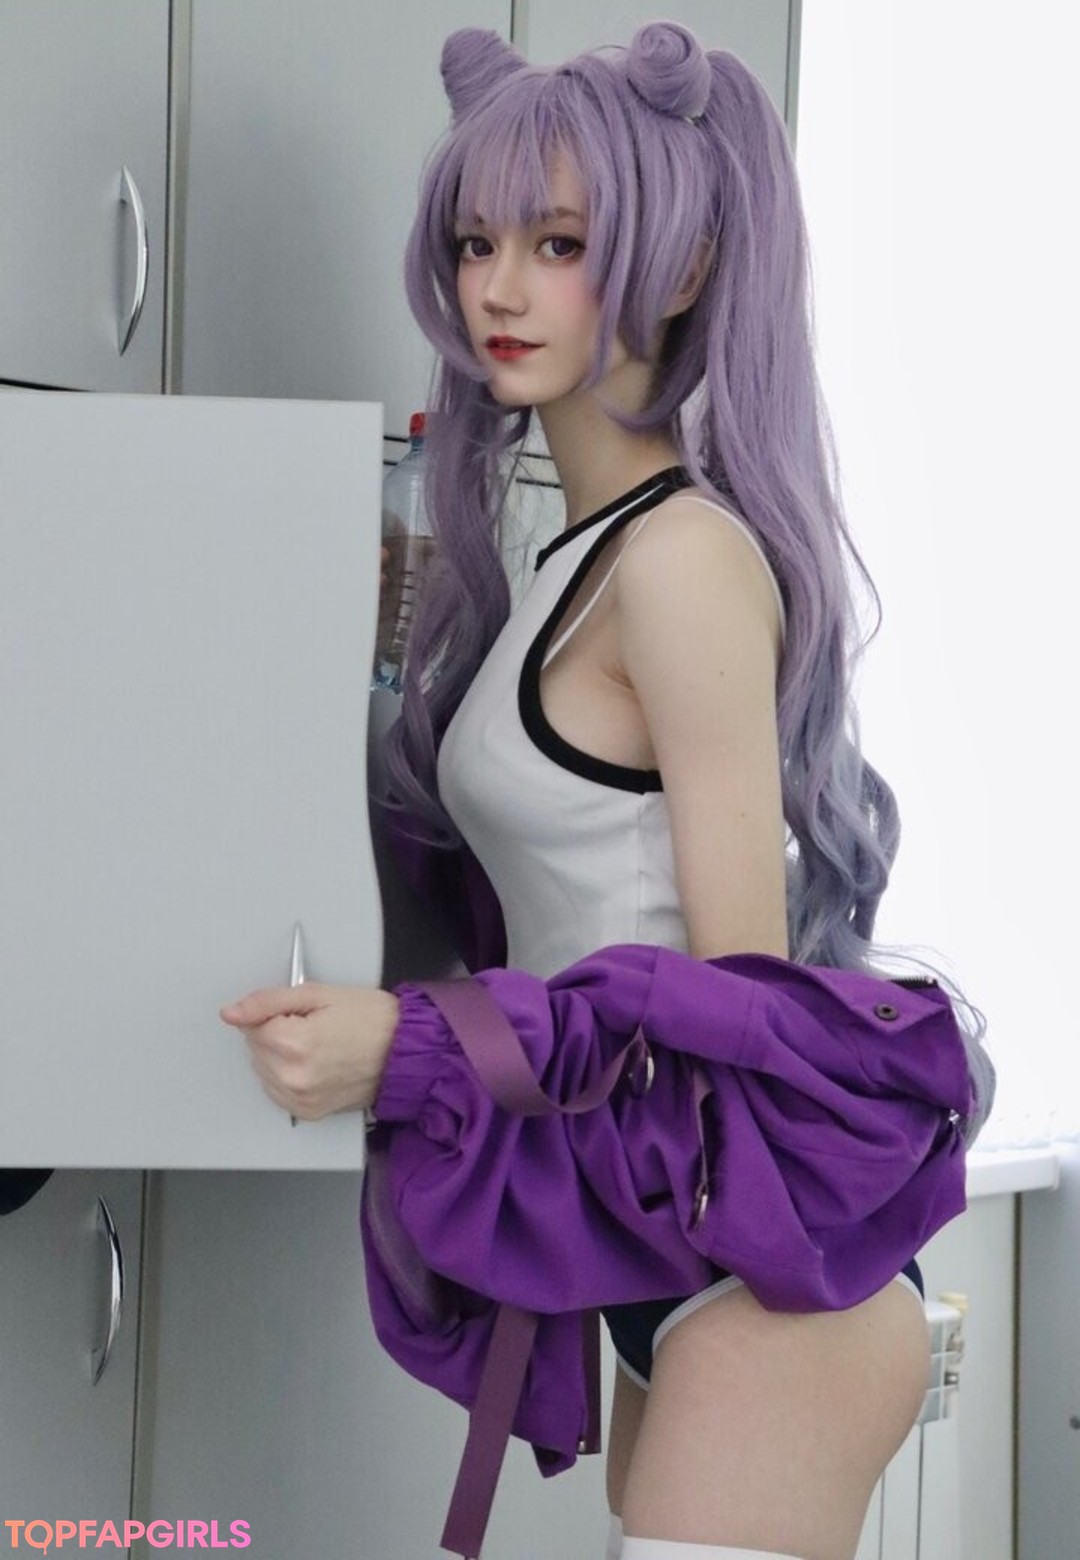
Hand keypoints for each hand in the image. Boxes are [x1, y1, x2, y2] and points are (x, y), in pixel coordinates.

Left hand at [219, 983, 398, 1120]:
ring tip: (318, 1046)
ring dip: (280, 1056)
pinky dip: (289, 1076)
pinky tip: (315, 1064)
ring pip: (263, 1070)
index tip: (302, 1013)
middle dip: (276, 1034)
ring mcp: (300, 1099)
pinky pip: (277, 1090)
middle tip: (314, 1027)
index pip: (251, 1025)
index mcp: (294, 1044)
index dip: (276, 1013)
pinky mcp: (307, 1112)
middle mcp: (293, 1077)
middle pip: (255, 1048)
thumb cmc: (372, 1020)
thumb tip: (232, 1012)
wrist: (404, 1051)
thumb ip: (269, 1001)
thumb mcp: (320, 994)